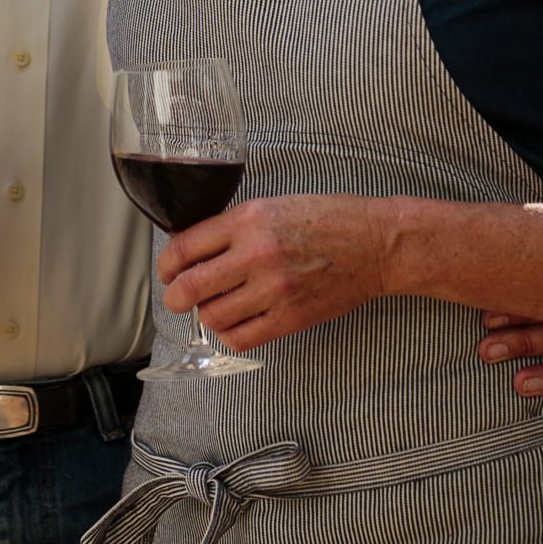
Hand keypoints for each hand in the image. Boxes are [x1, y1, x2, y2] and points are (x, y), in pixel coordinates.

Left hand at [155, 192, 384, 348]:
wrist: (376, 243)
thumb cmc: (329, 219)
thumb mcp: (274, 205)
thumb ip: (235, 226)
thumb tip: (196, 247)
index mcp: (248, 220)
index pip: (185, 247)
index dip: (166, 263)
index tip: (166, 270)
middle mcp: (256, 255)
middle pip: (190, 287)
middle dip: (174, 296)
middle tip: (176, 296)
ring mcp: (273, 290)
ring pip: (213, 316)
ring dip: (206, 314)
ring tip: (215, 305)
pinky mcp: (290, 317)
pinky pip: (242, 337)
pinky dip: (230, 333)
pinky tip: (236, 322)